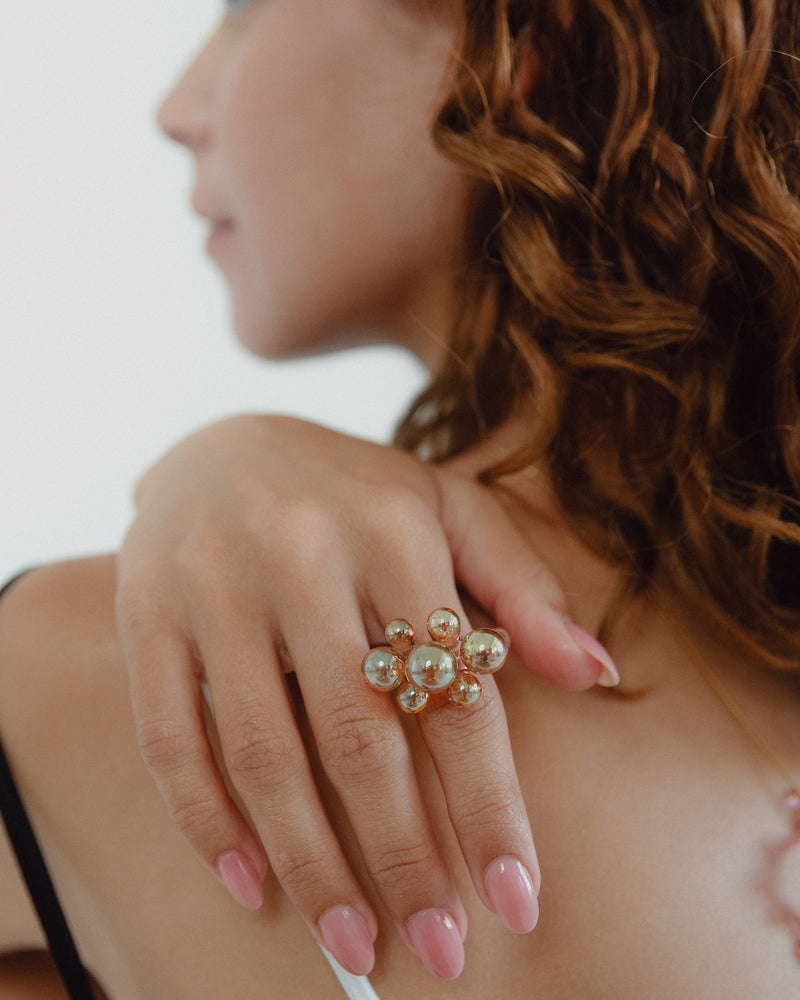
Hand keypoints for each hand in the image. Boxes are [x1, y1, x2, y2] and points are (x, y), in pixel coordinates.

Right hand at [115, 415, 616, 978]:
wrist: (220, 442)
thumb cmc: (354, 490)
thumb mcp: (449, 509)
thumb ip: (522, 584)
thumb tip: (597, 672)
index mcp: (394, 530)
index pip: (455, 691)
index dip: (491, 805)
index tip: (518, 902)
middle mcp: (303, 555)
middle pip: (362, 736)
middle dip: (406, 858)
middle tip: (437, 950)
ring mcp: (215, 584)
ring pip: (266, 750)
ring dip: (311, 862)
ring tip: (352, 945)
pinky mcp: (147, 611)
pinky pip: (171, 734)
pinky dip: (206, 821)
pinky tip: (249, 884)